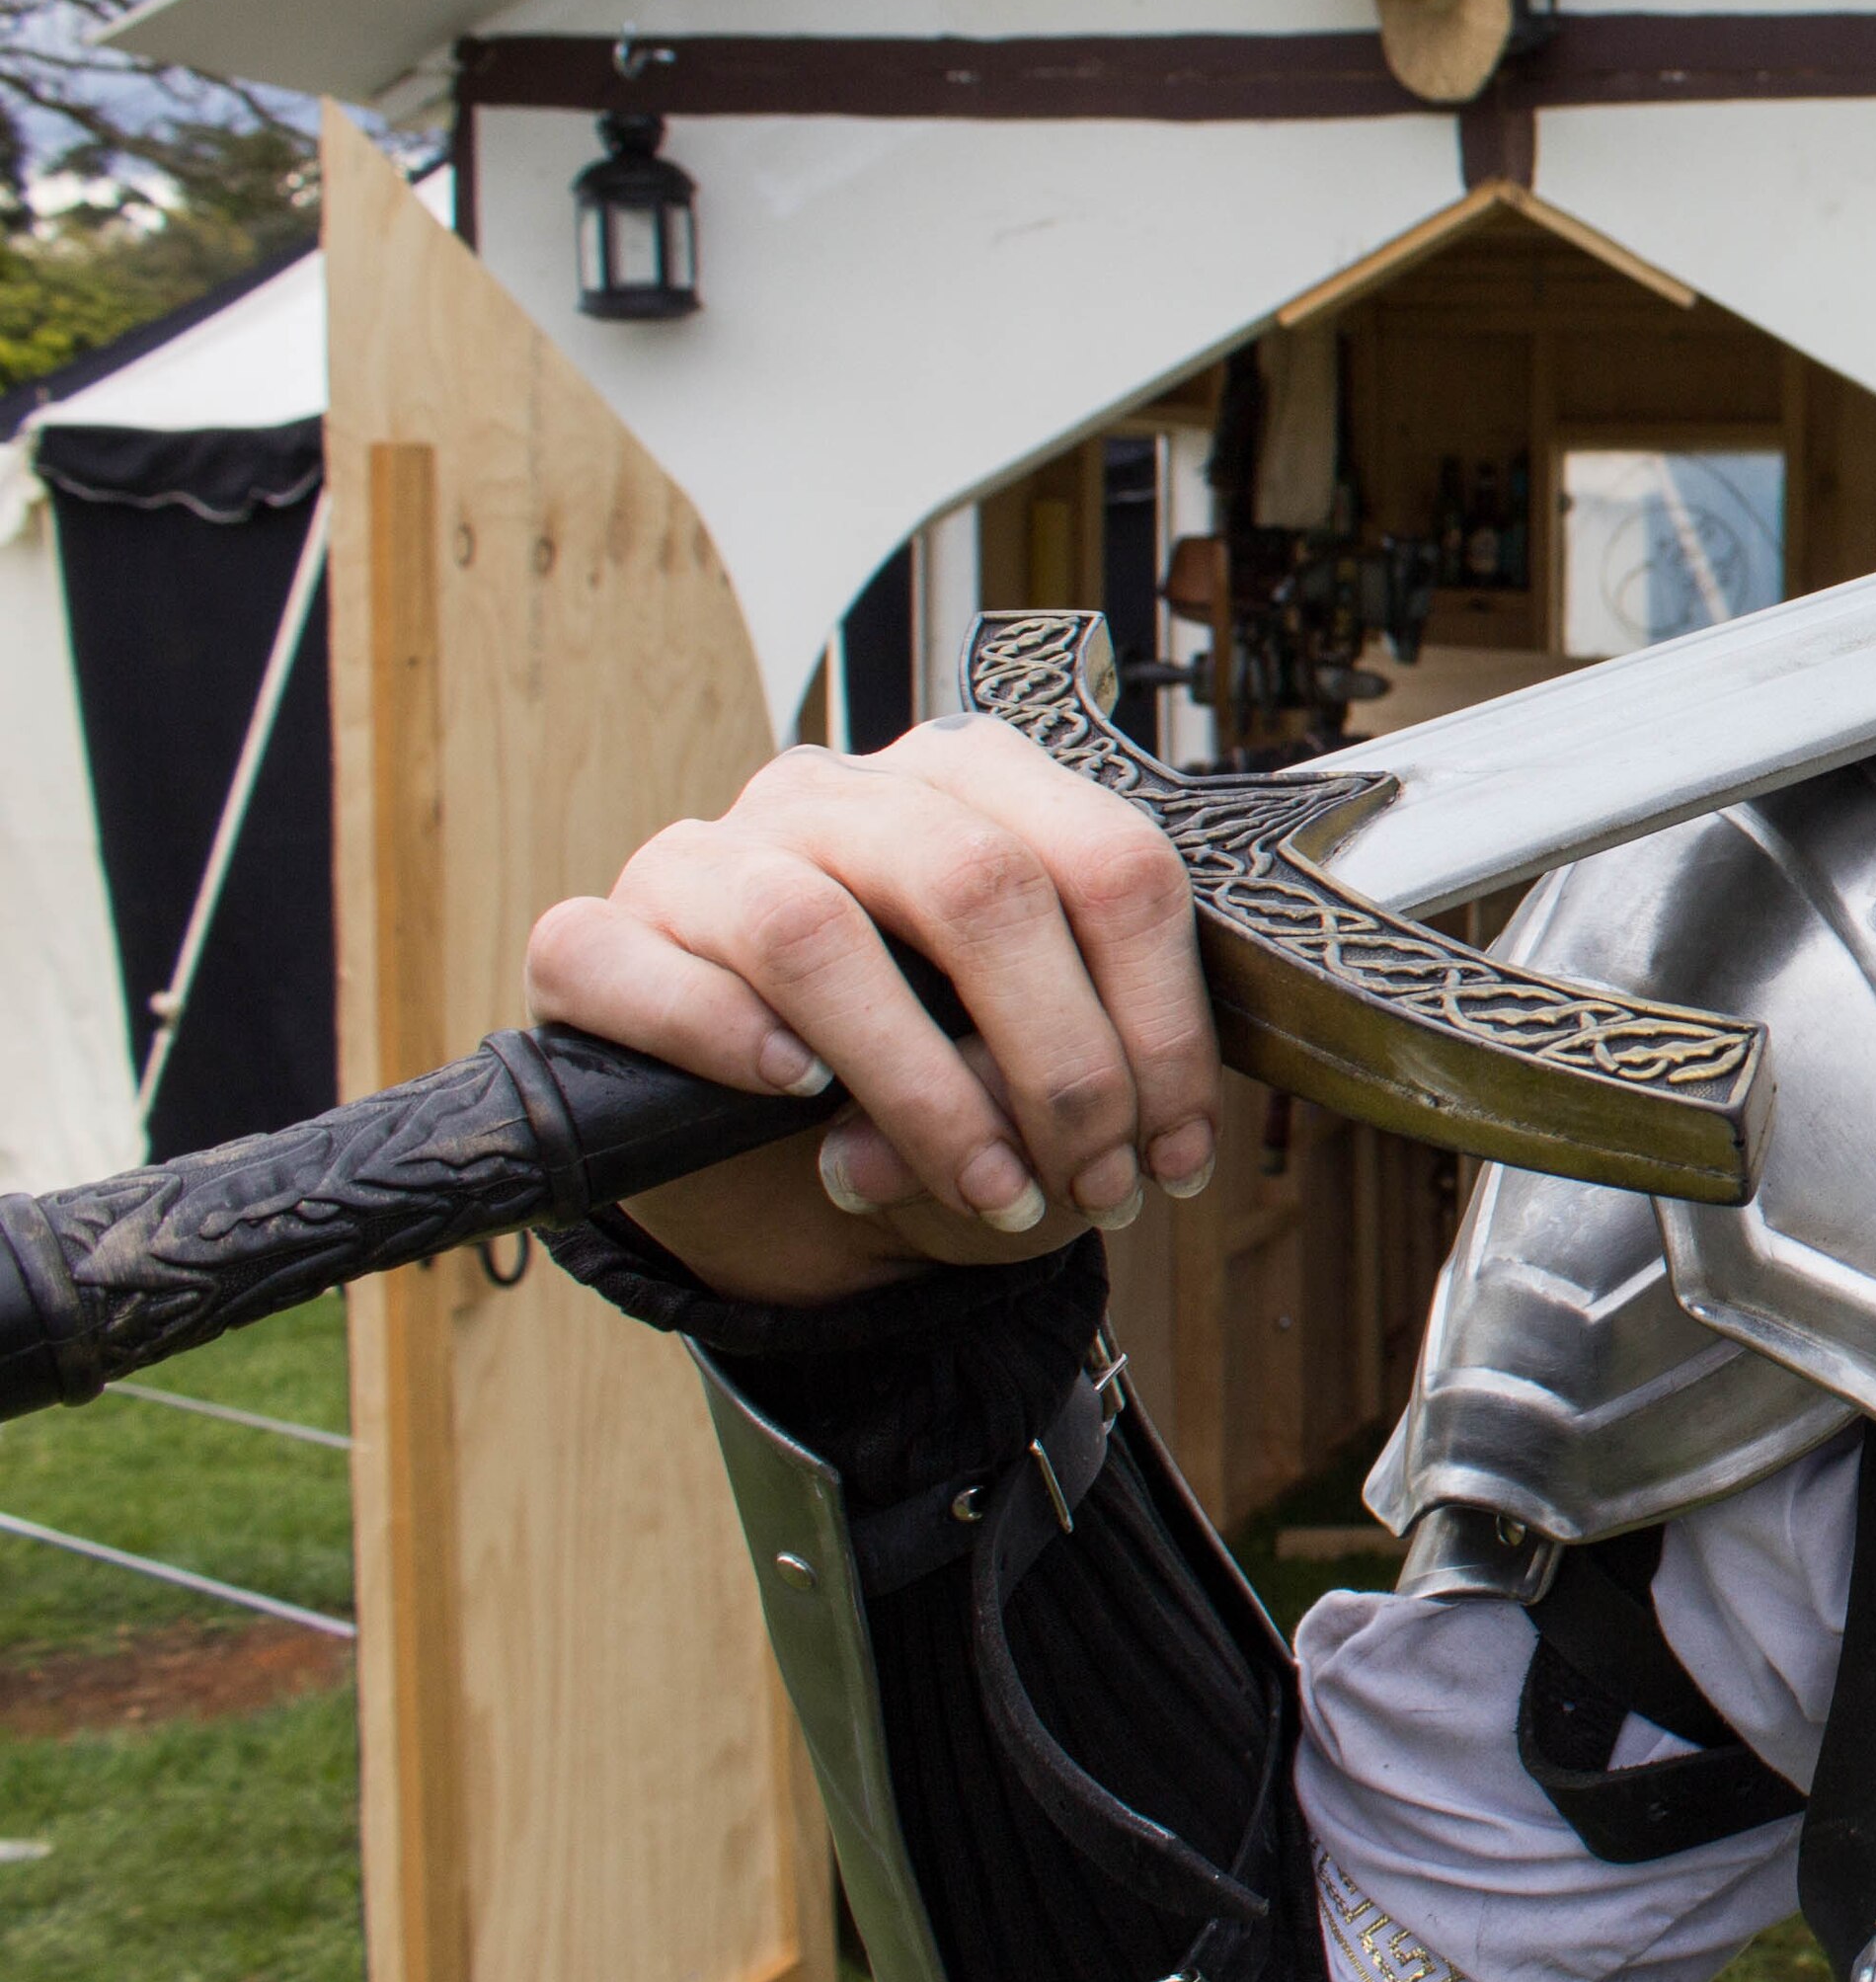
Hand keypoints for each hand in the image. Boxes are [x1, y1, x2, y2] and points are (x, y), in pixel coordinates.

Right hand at [523, 722, 1221, 1305]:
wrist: (778, 1189)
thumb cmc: (932, 1109)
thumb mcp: (1034, 1102)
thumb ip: (1050, 1085)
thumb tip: (1013, 1124)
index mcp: (976, 791)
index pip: (1110, 862)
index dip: (1162, 1025)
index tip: (1177, 1153)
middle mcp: (842, 797)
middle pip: (979, 882)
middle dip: (1059, 1060)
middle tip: (1088, 1180)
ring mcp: (709, 856)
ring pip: (811, 928)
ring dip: (917, 1084)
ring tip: (980, 1183)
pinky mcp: (594, 940)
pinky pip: (636, 965)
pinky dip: (722, 1036)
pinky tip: (792, 1096)